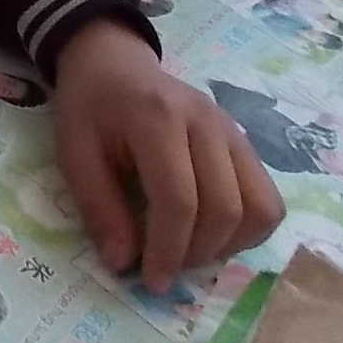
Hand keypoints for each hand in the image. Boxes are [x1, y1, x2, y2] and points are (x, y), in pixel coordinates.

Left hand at [51, 19, 282, 291]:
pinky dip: (248, 229)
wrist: (114, 63)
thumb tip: (124, 264)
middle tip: (164, 267)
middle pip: (224, 208)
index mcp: (158, 118)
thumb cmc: (90, 108)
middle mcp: (207, 122)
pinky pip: (268, 198)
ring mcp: (233, 130)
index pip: (179, 199)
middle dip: (196, 253)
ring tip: (189, 252)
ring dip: (228, 246)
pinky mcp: (245, 141)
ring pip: (260, 207)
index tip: (151, 280)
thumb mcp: (74, 153)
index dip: (168, 250)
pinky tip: (213, 235)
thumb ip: (99, 208)